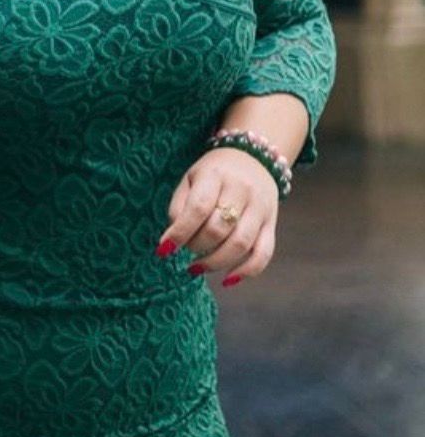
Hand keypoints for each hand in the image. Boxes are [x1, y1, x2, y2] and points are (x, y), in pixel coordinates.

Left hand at [156, 147, 280, 286]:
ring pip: (241, 244)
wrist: (254, 157)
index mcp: (216, 175)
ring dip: (215, 263)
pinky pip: (264, 253)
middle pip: (219, 229)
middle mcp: (242, 190)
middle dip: (196, 247)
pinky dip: (247, 271)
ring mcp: (260, 207)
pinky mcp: (272, 223)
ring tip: (196, 267)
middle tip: (184, 250)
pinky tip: (227, 280)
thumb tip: (173, 240)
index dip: (179, 232)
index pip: (198, 208)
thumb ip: (180, 206)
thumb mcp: (190, 178)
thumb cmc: (213, 173)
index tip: (164, 250)